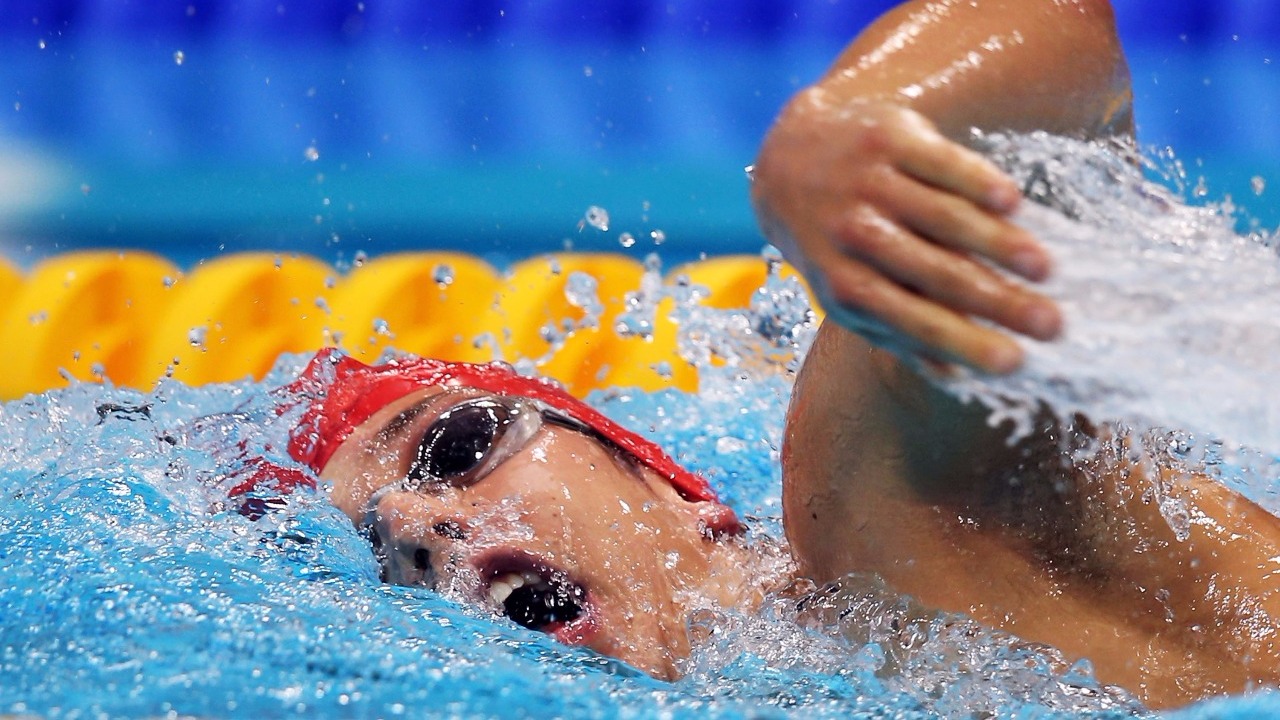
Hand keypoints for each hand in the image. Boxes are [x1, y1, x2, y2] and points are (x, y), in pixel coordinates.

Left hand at [750, 90, 1061, 373]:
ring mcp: (868, 182)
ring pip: (945, 218)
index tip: (1015, 363)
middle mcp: (853, 233)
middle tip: (1053, 325)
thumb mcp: (849, 289)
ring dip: (1000, 245)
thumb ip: (896, 330)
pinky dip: (978, 183)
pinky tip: (1014, 203)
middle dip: (998, 302)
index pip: (911, 321)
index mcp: (844, 283)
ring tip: (1046, 269)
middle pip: (937, 272)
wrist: (792, 158)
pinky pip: (941, 163)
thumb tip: (957, 378)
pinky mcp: (887, 136)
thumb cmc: (837, 242)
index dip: (963, 342)